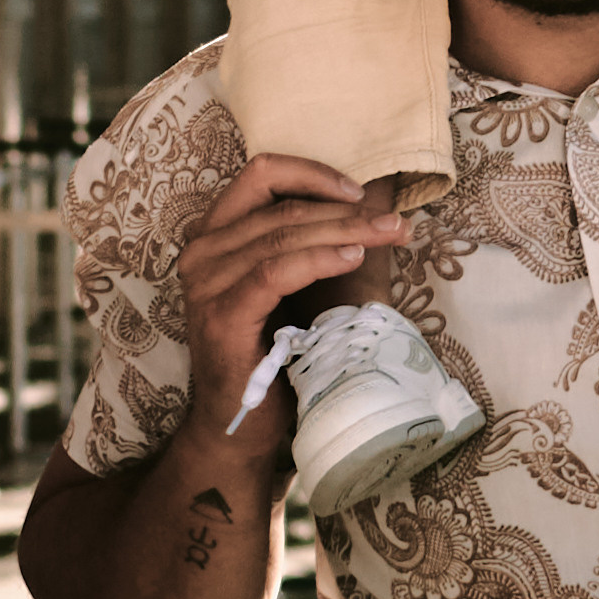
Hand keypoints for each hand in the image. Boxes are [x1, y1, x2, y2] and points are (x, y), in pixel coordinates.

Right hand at [176, 155, 409, 454]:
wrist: (243, 425)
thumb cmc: (275, 348)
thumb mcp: (293, 282)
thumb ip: (312, 239)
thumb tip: (375, 200)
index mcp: (215, 233)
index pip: (262, 174)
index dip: (314, 174)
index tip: (360, 193)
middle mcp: (202, 251)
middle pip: (283, 207)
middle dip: (347, 211)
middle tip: (396, 221)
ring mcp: (206, 283)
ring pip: (284, 234)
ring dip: (346, 231)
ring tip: (389, 234)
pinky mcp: (221, 315)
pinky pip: (275, 271)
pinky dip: (319, 259)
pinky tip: (353, 258)